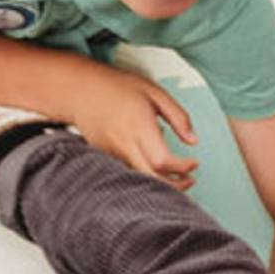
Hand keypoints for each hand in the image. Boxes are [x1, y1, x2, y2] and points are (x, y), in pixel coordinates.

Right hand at [65, 65, 200, 187]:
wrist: (79, 90)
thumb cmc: (119, 87)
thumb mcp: (155, 93)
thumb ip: (178, 117)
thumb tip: (193, 141)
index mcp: (139, 126)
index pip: (162, 160)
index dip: (182, 167)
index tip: (194, 163)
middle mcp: (124, 144)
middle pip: (151, 178)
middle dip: (175, 186)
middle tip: (190, 180)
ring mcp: (113, 153)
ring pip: (140, 178)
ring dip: (161, 182)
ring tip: (178, 177)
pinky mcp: (106, 156)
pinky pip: (129, 172)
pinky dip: (145, 175)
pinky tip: (156, 169)